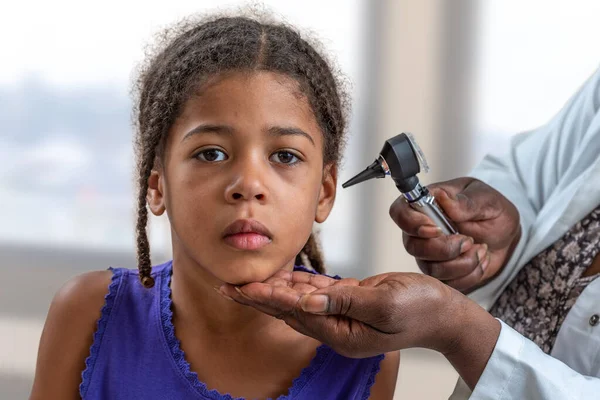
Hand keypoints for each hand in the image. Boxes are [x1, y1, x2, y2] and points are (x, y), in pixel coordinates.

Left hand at [219, 269, 499, 388]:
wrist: (443, 313)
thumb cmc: (421, 309)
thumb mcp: (384, 303)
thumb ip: (345, 301)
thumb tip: (308, 298)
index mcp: (341, 333)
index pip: (296, 312)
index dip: (268, 298)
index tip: (243, 288)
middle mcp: (336, 328)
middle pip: (289, 310)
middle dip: (259, 298)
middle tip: (229, 287)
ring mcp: (342, 316)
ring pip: (299, 301)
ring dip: (274, 290)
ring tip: (247, 282)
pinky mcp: (349, 303)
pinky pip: (318, 293)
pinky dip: (299, 283)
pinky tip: (283, 277)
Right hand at [390, 177, 520, 292]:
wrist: (506, 235)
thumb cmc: (491, 211)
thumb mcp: (486, 200)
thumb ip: (465, 202)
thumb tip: (442, 198)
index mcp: (425, 204)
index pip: (400, 212)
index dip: (412, 224)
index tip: (437, 230)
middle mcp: (420, 230)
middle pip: (413, 247)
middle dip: (445, 249)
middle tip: (469, 240)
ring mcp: (428, 254)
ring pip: (430, 269)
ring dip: (462, 263)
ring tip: (481, 248)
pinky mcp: (441, 272)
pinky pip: (447, 283)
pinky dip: (470, 274)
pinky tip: (481, 258)